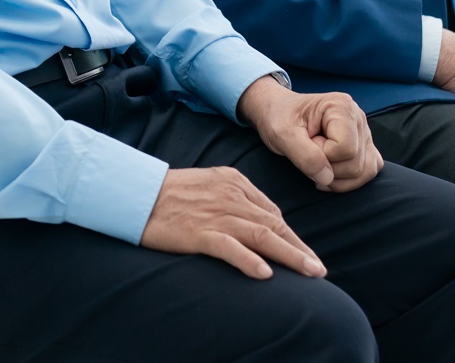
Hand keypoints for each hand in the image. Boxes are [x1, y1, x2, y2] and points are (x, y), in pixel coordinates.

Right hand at [139, 166, 325, 280]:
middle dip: (299, 248)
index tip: (304, 253)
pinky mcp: (198, 232)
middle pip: (274, 224)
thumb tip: (260, 219)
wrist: (135, 192)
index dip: (290, 235)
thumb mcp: (208, 183)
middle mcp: (230, 196)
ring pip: (261, 236)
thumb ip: (234, 197)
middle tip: (318, 269)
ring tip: (309, 272)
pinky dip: (249, 260)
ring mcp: (215, 214)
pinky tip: (265, 273)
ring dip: (289, 255)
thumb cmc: (170, 192)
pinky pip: (229, 247)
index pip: (271, 211)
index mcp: (233, 181)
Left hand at [237, 75, 381, 193]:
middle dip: (328, 167)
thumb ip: (305, 156)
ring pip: (364, 172)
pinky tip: (328, 172)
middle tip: (309, 150)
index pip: (345, 149)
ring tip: (317, 161)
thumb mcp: (282, 134)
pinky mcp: (364, 146)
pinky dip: (348, 181)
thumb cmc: (278, 118)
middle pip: (356, 164)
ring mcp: (364, 132)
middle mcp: (358, 117)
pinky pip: (369, 172)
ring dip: (337, 177)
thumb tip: (327, 178)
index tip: (305, 141)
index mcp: (341, 106)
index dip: (322, 155)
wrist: (277, 112)